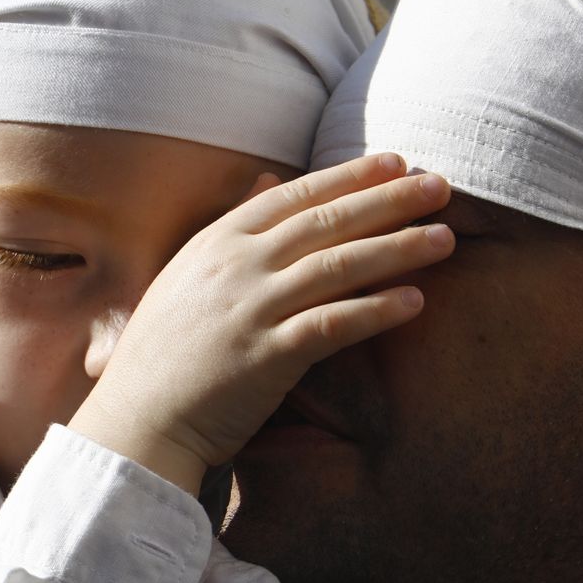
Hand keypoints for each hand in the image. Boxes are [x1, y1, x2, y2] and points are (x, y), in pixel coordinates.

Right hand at [68, 153, 452, 493]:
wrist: (138, 420)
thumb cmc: (164, 352)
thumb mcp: (188, 273)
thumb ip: (232, 226)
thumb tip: (267, 177)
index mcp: (216, 240)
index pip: (295, 195)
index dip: (349, 176)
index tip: (395, 162)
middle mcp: (236, 265)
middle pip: (327, 221)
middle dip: (389, 200)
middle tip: (440, 185)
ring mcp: (251, 309)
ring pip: (339, 265)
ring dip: (398, 248)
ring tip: (444, 238)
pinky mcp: (267, 356)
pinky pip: (333, 324)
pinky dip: (376, 310)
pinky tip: (414, 301)